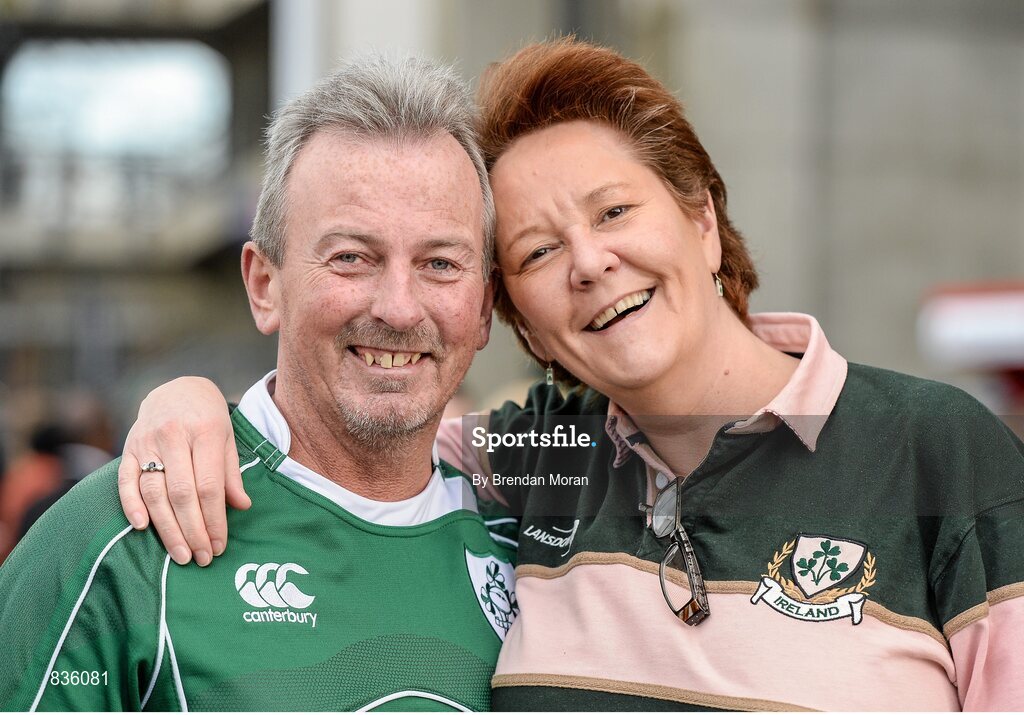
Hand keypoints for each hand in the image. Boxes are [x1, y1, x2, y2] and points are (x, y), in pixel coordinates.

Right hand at [117, 377, 250, 565]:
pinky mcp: (128, 447)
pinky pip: (125, 480)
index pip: (209, 486)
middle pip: (182, 494)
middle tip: (202, 558)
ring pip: (154, 492)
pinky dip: (131, 505)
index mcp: (205, 432)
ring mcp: (147, 441)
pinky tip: (142, 528)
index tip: (219, 545)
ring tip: (180, 554)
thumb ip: (230, 473)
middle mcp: (174, 436)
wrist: (177, 388)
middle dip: (193, 530)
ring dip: (167, 528)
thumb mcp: (228, 438)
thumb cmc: (208, 418)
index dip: (214, 520)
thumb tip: (241, 507)